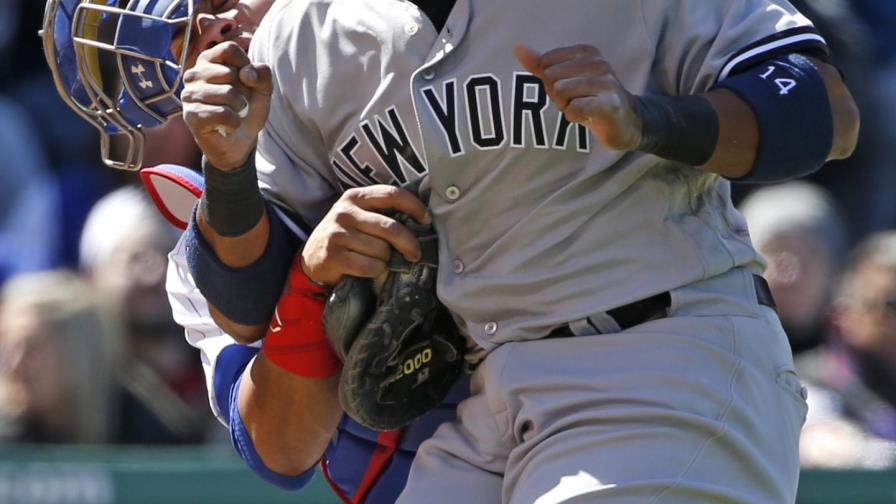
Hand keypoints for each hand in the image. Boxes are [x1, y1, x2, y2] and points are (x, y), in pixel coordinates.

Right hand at [181, 41, 272, 169]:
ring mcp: (190, 95)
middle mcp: (194, 74)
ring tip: (233, 113)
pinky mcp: (191, 116)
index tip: (247, 80)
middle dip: (244, 91)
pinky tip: (227, 125)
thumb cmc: (247, 110)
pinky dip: (234, 122)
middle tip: (238, 102)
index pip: (229, 49)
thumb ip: (262, 74)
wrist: (239, 142)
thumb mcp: (262, 89)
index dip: (245, 64)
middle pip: (230, 72)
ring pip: (228, 93)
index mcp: (208, 61)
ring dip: (240, 108)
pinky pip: (223, 113)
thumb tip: (246, 73)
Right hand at [302, 185, 431, 285]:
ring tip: (379, 261)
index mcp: (356, 197)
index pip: (392, 194)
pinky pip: (370, 266)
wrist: (312, 258)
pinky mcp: (333, 255)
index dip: (414, 206)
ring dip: (386, 260)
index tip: (425, 220)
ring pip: (381, 250)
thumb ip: (382, 213)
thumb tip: (420, 221)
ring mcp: (337, 233)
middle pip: (391, 228)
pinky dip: (375, 271)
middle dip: (408, 244)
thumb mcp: (359, 216)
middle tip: (414, 254)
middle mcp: (344, 211)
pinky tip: (369, 270)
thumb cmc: (345, 237)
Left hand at [514, 43, 640, 150]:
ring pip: (561, 93)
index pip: (545, 64)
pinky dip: (575, 117)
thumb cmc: (588, 98)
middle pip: (552, 79)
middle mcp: (598, 62)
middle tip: (578, 101)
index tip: (570, 89)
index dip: (551, 83)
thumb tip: (517, 48)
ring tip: (584, 108)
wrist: (623, 121)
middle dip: (558, 97)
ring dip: (567, 107)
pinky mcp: (609, 103)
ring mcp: (606, 82)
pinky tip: (588, 117)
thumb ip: (539, 64)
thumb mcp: (563, 78)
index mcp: (586, 52)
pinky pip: (574, 109)